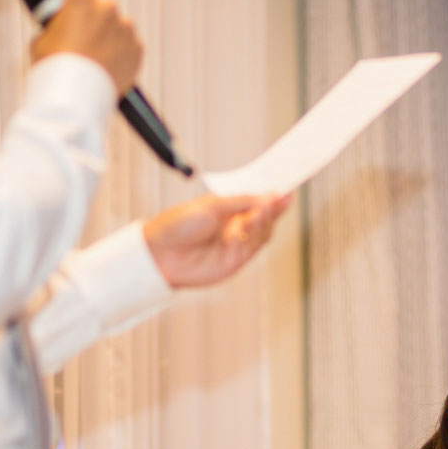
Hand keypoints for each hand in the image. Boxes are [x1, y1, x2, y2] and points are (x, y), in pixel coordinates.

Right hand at [29, 0, 142, 93]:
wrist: (76, 97)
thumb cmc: (55, 69)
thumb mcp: (41, 41)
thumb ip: (55, 28)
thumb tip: (58, 30)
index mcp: (82, 0)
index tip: (78, 5)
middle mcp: (108, 9)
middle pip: (104, 7)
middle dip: (97, 20)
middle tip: (85, 41)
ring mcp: (125, 29)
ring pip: (119, 28)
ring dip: (111, 38)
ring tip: (97, 59)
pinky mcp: (137, 49)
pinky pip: (131, 47)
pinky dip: (123, 55)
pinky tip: (109, 67)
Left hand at [143, 193, 291, 287]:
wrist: (160, 252)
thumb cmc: (178, 225)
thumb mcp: (213, 204)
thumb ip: (243, 201)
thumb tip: (271, 195)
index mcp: (230, 208)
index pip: (258, 199)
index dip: (273, 195)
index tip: (288, 187)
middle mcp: (236, 226)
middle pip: (266, 216)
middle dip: (274, 207)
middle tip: (281, 198)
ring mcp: (238, 244)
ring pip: (264, 232)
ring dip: (265, 219)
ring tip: (260, 210)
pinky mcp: (236, 261)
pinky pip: (253, 247)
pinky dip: (254, 234)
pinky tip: (249, 223)